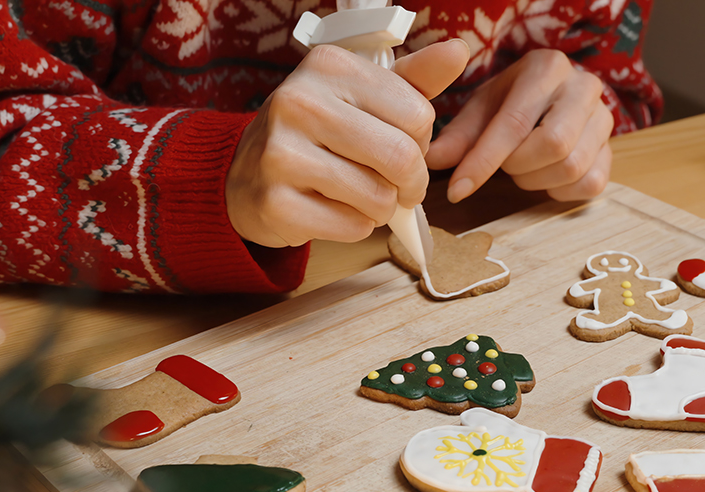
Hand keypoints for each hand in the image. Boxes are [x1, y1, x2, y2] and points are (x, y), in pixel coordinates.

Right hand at [227, 40, 468, 247]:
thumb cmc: (316, 133)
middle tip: (401, 187)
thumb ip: (413, 80)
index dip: (422, 142)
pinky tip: (332, 210)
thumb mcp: (362, 96)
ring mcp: (282, 154)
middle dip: (412, 183)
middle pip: (401, 157)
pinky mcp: (276, 203)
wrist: (246, 175)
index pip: (418, 114)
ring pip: (379, 198)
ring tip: (360, 195)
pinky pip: (352, 227)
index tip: (404, 147)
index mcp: (328, 66)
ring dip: (382, 207)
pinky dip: (355, 227)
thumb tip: (458, 51)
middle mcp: (299, 102)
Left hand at [425, 50, 613, 202]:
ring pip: (572, 167)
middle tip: (504, 164)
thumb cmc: (513, 101)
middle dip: (517, 166)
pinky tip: (544, 176)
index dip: (484, 161)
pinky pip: (589, 185)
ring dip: (536, 179)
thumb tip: (431, 159)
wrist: (552, 98)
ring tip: (522, 167)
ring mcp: (605, 119)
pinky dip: (559, 191)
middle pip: (554, 145)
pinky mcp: (612, 151)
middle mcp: (584, 87)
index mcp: (546, 68)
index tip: (457, 189)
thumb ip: (459, 135)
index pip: (516, 122)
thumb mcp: (482, 108)